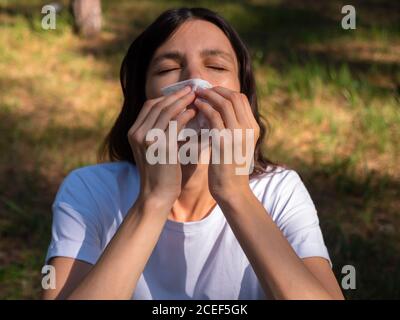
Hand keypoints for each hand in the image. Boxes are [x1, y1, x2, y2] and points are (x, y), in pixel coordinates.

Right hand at [128, 86, 196, 207]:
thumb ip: (163, 132)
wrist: (157, 195)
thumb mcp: (156, 149)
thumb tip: (181, 114)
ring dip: (182, 101)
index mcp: (134, 132)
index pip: (150, 106)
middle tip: (192, 89)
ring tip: (195, 97)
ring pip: (166, 111)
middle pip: (158, 105)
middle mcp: (137, 133)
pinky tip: (194, 112)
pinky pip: (174, 124)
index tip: (182, 92)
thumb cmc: (161, 173)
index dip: (167, 97)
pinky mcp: (160, 146)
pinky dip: (185, 115)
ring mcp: (147, 139)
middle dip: (176, 95)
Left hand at [194, 86, 259, 200]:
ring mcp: (238, 134)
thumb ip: (234, 129)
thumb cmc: (230, 169)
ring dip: (208, 96)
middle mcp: (248, 128)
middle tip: (201, 90)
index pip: (241, 99)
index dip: (225, 91)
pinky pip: (214, 116)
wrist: (232, 190)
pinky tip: (196, 107)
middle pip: (234, 97)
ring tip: (196, 95)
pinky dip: (204, 108)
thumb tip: (219, 113)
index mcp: (253, 128)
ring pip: (224, 103)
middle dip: (216, 90)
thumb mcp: (238, 146)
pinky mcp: (224, 141)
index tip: (210, 92)